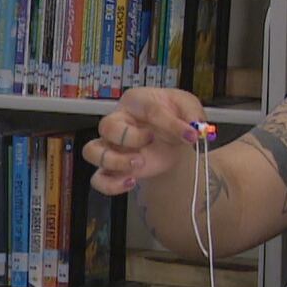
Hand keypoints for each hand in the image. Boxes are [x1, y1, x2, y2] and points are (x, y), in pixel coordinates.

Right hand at [84, 88, 206, 194]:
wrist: (174, 138)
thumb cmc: (174, 115)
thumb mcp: (188, 107)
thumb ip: (192, 114)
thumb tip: (194, 130)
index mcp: (136, 102)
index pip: (148, 110)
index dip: (170, 124)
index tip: (191, 135)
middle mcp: (118, 122)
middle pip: (106, 126)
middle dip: (129, 137)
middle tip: (151, 140)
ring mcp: (112, 147)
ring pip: (92, 151)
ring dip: (114, 160)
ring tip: (139, 163)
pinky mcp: (115, 169)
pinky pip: (98, 179)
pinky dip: (110, 185)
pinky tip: (131, 183)